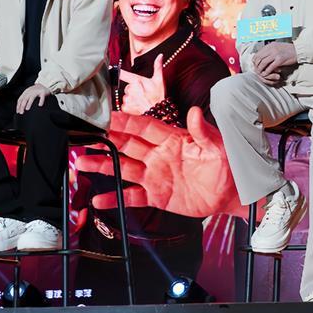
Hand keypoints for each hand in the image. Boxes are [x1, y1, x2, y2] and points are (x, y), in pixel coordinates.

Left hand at [16, 84, 52, 113]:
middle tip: (21, 112)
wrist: (44, 84)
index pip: (20, 99)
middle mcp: (30, 91)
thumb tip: (20, 109)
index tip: (18, 112)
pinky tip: (40, 105)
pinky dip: (41, 101)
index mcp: (26, 92)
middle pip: (25, 99)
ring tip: (27, 109)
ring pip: (32, 98)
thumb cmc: (35, 91)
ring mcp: (36, 91)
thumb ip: (25, 99)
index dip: (18, 106)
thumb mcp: (28, 94)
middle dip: (22, 106)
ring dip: (29, 103)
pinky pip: (42, 97)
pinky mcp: (43, 92)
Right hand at [76, 107, 242, 217]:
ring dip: (103, 165)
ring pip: (124, 168)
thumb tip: (196, 112)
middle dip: (105, 140)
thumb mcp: (217, 145)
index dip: (126, 122)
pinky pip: (132, 196)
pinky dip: (115, 199)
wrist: (231, 192)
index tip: (107, 117)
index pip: (144, 127)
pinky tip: (98, 200)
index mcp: (172, 138)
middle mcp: (158, 155)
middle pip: (127, 145)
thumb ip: (203, 131)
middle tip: (84, 137)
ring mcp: (155, 175)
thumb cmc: (226, 163)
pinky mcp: (156, 196)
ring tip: (82, 163)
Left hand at [118, 58, 165, 115]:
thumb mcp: (159, 80)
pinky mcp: (126, 107)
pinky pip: (124, 104)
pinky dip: (129, 105)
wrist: (157, 112)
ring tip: (140, 100)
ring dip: (131, 98)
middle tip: (142, 93)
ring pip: (126, 96)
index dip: (117, 71)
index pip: (123, 74)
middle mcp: (131, 89)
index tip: (111, 68)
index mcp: (137, 81)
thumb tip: (159, 56)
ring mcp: (128, 99)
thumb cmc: (158, 96)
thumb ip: (157, 66)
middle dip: (133, 89)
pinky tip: (137, 105)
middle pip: (127, 87)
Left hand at [253, 42, 297, 77]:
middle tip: (257, 69)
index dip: (255, 60)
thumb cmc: (289, 50)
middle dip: (256, 65)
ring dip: (260, 69)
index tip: (255, 64)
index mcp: (270, 45)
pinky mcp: (280, 60)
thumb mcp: (277, 47)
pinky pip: (270, 67)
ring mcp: (276, 54)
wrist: (298, 50)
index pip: (258, 53)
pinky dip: (267, 72)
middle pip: (259, 58)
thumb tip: (262, 56)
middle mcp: (272, 48)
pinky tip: (266, 74)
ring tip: (260, 73)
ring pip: (263, 63)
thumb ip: (270, 50)